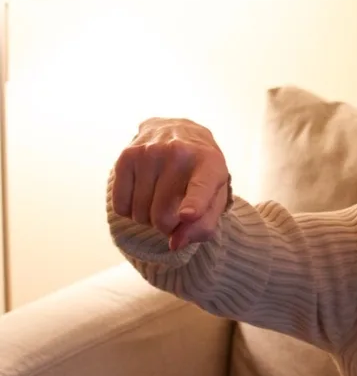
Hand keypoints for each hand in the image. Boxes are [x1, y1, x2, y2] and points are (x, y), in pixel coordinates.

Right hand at [111, 118, 230, 250]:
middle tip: (175, 213)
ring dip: (149, 219)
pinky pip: (121, 206)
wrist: (180, 132)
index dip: (194, 204)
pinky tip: (144, 194)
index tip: (188, 215)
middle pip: (162, 216)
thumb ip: (204, 226)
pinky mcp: (127, 156)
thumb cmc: (201, 174)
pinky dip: (131, 211)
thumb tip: (175, 243)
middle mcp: (179, 153)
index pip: (201, 188)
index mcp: (210, 163)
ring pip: (140, 214)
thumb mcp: (215, 198)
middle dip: (168, 226)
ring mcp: (150, 152)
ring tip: (161, 199)